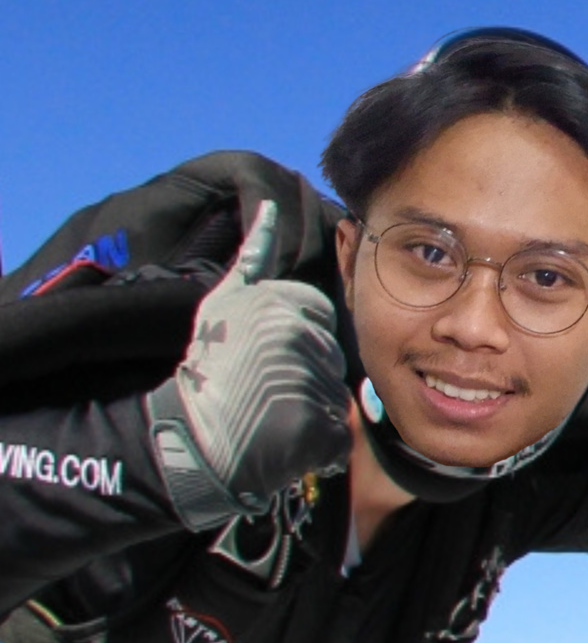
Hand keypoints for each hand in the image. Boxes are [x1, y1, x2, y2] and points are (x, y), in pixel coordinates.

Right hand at [144, 201, 351, 528]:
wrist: (195, 430)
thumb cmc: (211, 363)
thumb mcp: (225, 300)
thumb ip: (254, 258)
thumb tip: (271, 207)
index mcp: (280, 303)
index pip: (324, 317)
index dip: (301, 337)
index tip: (267, 350)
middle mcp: (296, 335)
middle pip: (332, 351)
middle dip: (309, 368)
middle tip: (267, 381)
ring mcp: (306, 376)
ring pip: (334, 388)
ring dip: (313, 401)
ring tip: (271, 406)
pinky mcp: (313, 419)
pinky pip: (337, 425)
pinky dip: (319, 435)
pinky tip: (284, 433)